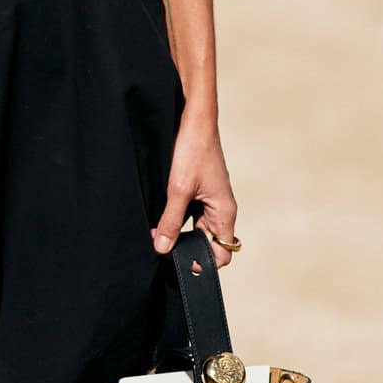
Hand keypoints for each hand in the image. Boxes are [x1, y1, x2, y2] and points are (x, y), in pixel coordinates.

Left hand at [153, 105, 237, 267]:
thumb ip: (171, 221)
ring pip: (196, 230)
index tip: (179, 262)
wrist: (193, 119)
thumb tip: (163, 248)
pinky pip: (190, 214)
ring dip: (178, 233)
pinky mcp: (199, 192)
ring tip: (158, 233)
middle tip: (161, 248)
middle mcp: (220, 209)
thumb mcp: (178, 189)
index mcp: (224, 212)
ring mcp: (209, 201)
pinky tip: (159, 218)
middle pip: (207, 244)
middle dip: (186, 248)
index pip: (222, 253)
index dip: (203, 263)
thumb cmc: (193, 150)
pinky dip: (176, 219)